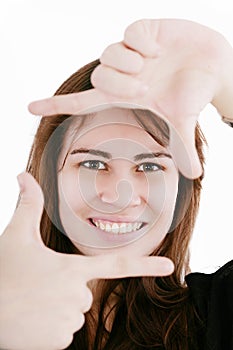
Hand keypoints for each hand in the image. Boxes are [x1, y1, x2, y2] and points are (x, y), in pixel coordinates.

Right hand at [0, 172, 172, 349]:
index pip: (117, 265)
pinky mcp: (59, 341)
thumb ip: (28, 205)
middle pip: (84, 290)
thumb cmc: (3, 272)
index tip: (169, 267)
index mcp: (73, 269)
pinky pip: (64, 330)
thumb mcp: (16, 235)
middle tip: (39, 285)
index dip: (145, 265)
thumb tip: (23, 175)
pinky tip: (32, 318)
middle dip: (67, 286)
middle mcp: (76, 296)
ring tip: (33, 301)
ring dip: (57, 305)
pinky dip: (51, 325)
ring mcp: (68, 320)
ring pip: (73, 310)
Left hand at [28, 19, 232, 178]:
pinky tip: (159, 50)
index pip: (83, 102)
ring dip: (131, 65)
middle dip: (121, 85)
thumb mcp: (182, 122)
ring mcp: (131, 52)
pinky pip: (129, 34)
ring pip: (108, 55)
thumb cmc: (192, 94)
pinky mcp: (142, 30)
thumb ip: (182, 146)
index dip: (57, 105)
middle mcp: (122, 75)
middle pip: (98, 78)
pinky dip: (144, 44)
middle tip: (145, 89)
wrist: (213, 66)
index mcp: (124, 97)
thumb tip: (195, 175)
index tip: (30, 108)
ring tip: (152, 66)